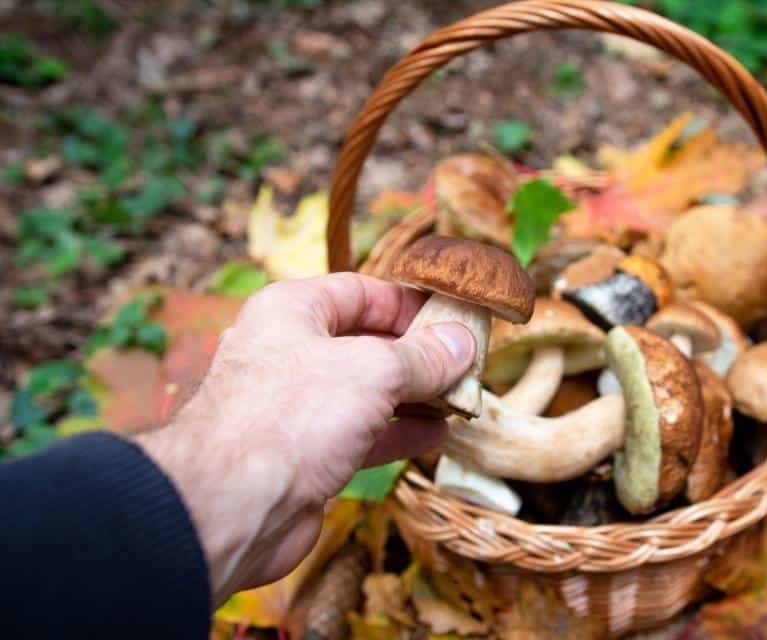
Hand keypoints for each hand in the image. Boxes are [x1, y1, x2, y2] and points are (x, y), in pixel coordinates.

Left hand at [136, 273, 474, 605]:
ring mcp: (297, 406)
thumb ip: (423, 357)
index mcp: (292, 311)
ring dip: (416, 397)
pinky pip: (362, 432)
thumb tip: (462, 343)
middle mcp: (290, 352)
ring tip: (461, 401)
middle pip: (367, 343)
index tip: (452, 319)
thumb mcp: (373, 371)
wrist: (231, 506)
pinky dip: (400, 431)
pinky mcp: (306, 453)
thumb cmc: (289, 417)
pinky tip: (436, 435)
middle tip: (466, 365)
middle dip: (419, 356)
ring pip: (368, 392)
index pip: (360, 291)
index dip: (408, 304)